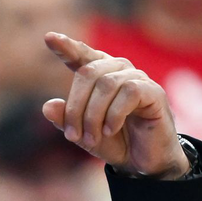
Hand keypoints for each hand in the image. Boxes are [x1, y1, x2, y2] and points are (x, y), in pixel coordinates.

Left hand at [42, 33, 189, 179]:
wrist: (142, 163)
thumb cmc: (113, 142)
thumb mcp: (82, 134)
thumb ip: (65, 120)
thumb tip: (47, 106)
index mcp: (99, 76)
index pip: (81, 56)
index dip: (66, 47)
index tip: (49, 38)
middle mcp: (118, 70)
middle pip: (87, 73)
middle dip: (75, 108)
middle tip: (72, 136)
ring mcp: (137, 78)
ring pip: (106, 84)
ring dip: (93, 116)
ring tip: (92, 138)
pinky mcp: (154, 92)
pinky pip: (128, 92)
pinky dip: (114, 114)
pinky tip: (111, 130)